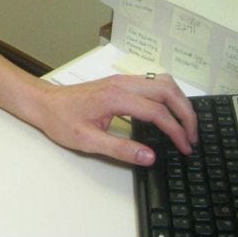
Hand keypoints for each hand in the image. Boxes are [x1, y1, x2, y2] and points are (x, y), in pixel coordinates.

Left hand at [31, 73, 197, 165]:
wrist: (44, 102)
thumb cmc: (61, 120)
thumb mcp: (88, 141)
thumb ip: (120, 149)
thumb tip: (150, 156)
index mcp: (115, 97)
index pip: (157, 112)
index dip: (176, 131)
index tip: (185, 148)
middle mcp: (122, 83)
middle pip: (167, 90)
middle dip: (186, 113)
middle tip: (193, 137)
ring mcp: (122, 80)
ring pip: (163, 82)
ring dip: (180, 101)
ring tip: (187, 125)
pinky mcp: (121, 82)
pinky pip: (153, 82)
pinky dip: (169, 95)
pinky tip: (170, 111)